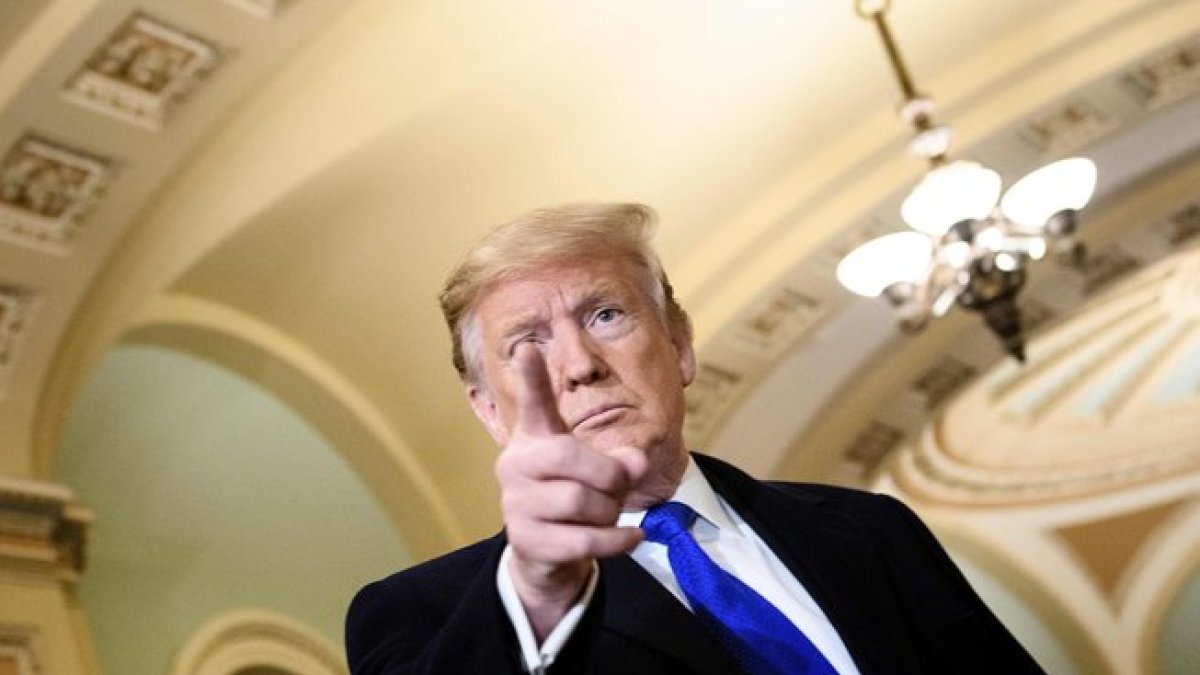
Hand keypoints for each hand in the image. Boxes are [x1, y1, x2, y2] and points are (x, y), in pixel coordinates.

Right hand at [494, 343, 646, 639]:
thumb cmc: (576, 497)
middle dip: (609, 473)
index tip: (527, 346)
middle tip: (622, 484)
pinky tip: (631, 537)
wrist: (547, 551)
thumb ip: (621, 461)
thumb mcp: (601, 472)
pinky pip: (583, 539)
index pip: (533, 402)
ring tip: (610, 514)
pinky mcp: (525, 540)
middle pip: (568, 455)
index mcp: (534, 437)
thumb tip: (636, 462)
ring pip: (580, 501)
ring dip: (610, 510)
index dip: (531, 376)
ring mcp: (515, 503)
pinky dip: (616, 540)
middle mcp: (515, 464)